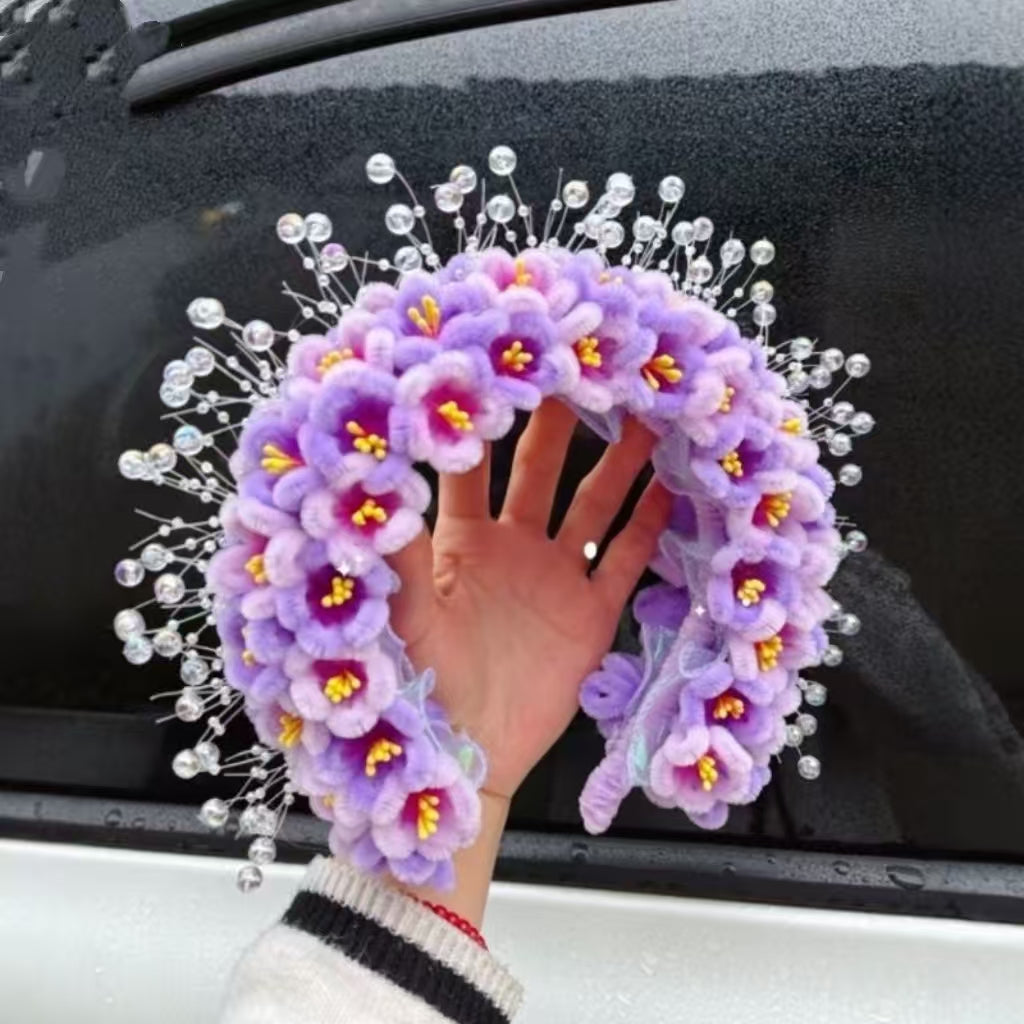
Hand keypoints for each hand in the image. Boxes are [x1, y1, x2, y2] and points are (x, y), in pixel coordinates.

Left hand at [389, 399, 670, 799]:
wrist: (469, 756)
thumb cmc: (424, 689)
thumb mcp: (404, 618)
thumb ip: (398, 556)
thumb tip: (373, 488)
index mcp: (459, 542)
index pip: (472, 468)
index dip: (484, 421)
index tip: (500, 367)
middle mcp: (511, 549)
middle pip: (540, 471)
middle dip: (561, 423)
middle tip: (583, 366)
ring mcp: (555, 580)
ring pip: (592, 507)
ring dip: (617, 465)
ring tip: (645, 418)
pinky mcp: (591, 616)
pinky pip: (624, 564)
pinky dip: (646, 530)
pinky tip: (667, 492)